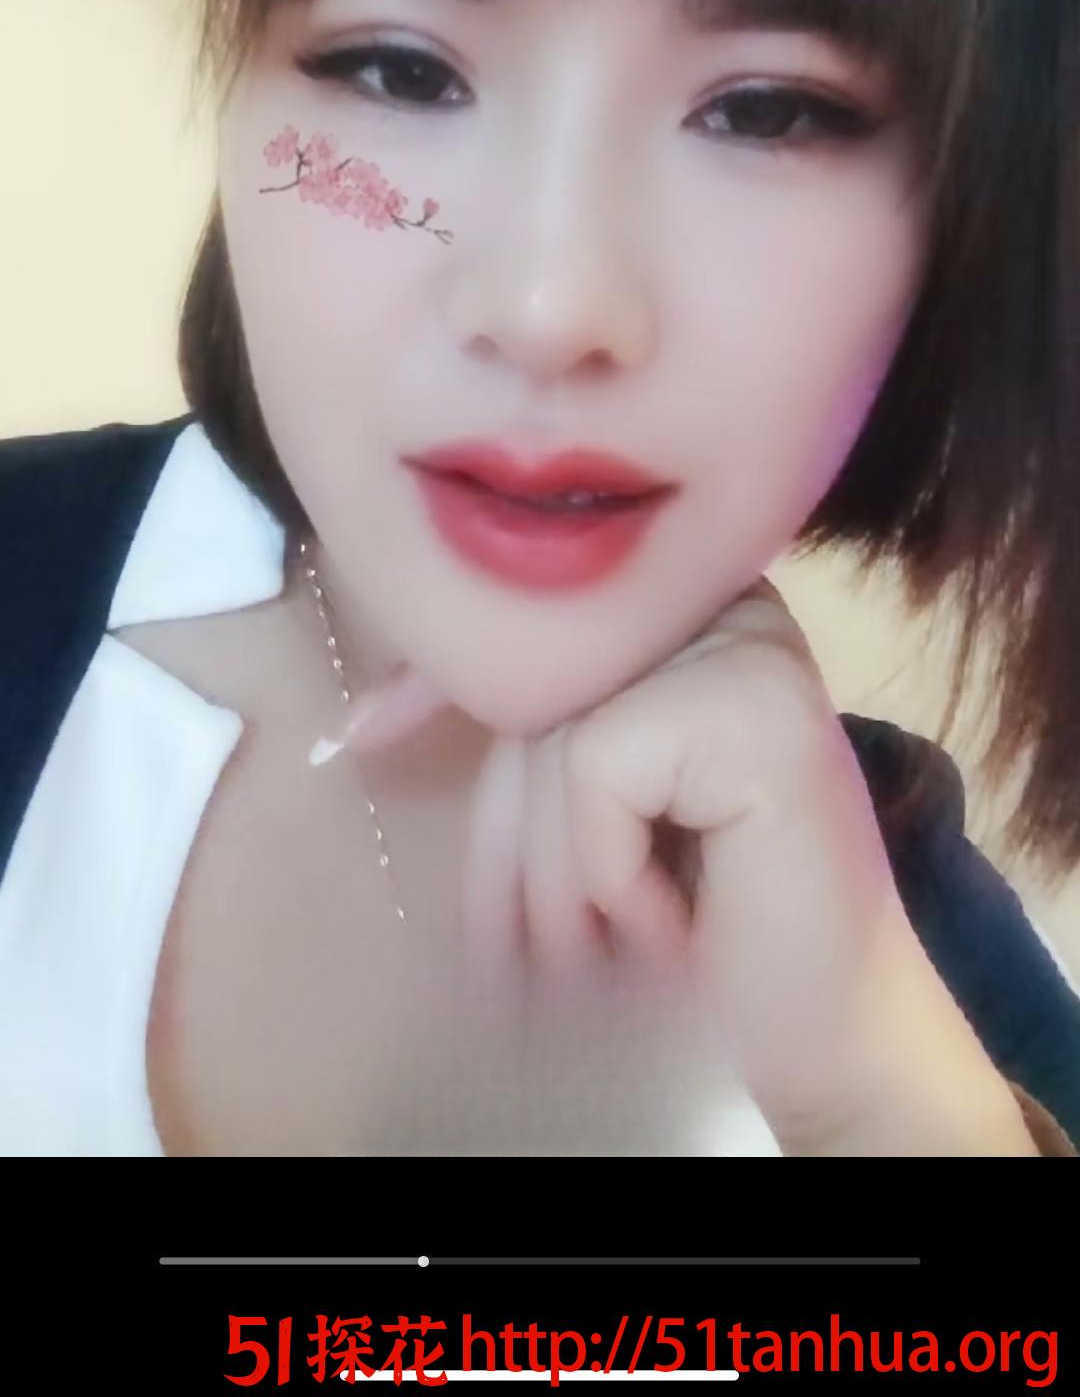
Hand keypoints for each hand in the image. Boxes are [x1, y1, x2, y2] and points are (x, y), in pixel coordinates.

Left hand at [322, 582, 1025, 1151]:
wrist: (828, 1038)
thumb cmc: (708, 932)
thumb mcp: (595, 813)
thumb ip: (524, 744)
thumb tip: (361, 720)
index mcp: (691, 609)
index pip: (534, 623)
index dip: (436, 681)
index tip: (354, 738)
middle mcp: (725, 601)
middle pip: (532, 690)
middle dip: (504, 839)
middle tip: (529, 960)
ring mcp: (749, 646)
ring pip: (554, 739)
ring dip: (559, 883)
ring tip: (623, 950)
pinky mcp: (755, 703)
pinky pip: (597, 770)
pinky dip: (611, 873)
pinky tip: (675, 925)